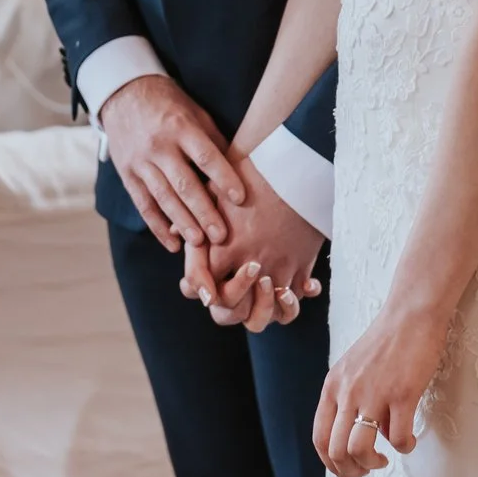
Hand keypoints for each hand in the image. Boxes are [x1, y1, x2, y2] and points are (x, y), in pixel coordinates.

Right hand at [98, 74, 245, 252]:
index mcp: (181, 127)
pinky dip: (157, 226)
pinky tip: (172, 243)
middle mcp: (159, 146)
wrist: (123, 94)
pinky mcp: (127, 174)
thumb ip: (213, 140)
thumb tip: (239, 168)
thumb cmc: (169, 104)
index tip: (240, 198)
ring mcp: (140, 162)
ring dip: (182, 223)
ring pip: (163, 198)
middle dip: (203, 212)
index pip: (206, 156)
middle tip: (220, 235)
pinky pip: (143, 204)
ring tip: (199, 243)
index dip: (223, 178)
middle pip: (184, 184)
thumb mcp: (195, 112)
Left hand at [180, 154, 324, 328]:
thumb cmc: (252, 169)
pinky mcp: (303, 263)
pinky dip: (296, 297)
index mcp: (223, 248)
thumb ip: (194, 215)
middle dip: (232, 307)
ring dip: (265, 308)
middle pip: (233, 311)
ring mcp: (277, 266)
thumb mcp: (216, 188)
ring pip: (269, 314)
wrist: (294, 162)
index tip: (208, 289)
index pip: (203, 290)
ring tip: (266, 290)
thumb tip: (175, 230)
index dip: (203, 292)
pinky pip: (299, 296)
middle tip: (236, 292)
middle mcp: (249, 263)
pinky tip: (295, 287)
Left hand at [311, 306, 444, 476]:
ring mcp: (374, 394)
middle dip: (351, 471)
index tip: (348, 469)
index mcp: (333, 386)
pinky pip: (398, 438)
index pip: (320, 438)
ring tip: (384, 460)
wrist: (411, 313)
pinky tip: (410, 439)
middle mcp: (348, 392)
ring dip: (371, 464)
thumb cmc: (387, 341)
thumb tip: (366, 432)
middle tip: (368, 469)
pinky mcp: (402, 394)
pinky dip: (404, 447)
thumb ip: (350, 396)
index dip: (332, 463)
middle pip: (336, 450)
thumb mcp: (353, 366)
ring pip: (359, 449)